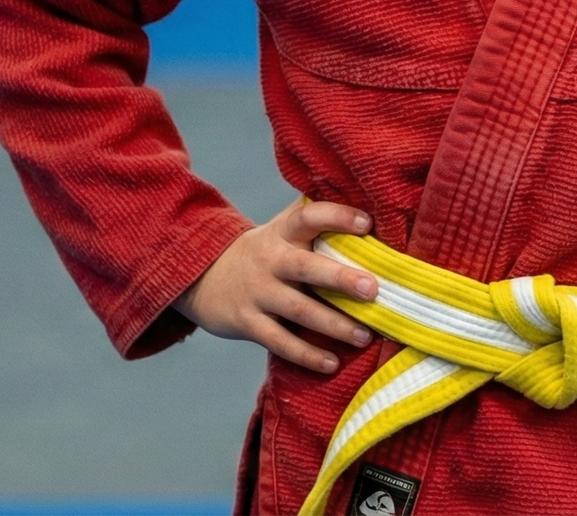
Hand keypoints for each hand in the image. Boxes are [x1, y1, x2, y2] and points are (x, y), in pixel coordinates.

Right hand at [174, 199, 380, 373]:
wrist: (202, 275)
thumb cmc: (263, 253)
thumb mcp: (281, 230)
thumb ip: (316, 222)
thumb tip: (374, 213)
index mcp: (282, 233)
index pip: (309, 217)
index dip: (337, 217)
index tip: (367, 224)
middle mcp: (270, 260)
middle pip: (306, 267)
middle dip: (340, 278)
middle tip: (373, 288)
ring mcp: (258, 292)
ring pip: (298, 309)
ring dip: (333, 324)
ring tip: (364, 336)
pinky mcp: (248, 322)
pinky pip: (280, 341)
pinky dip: (306, 355)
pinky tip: (332, 363)